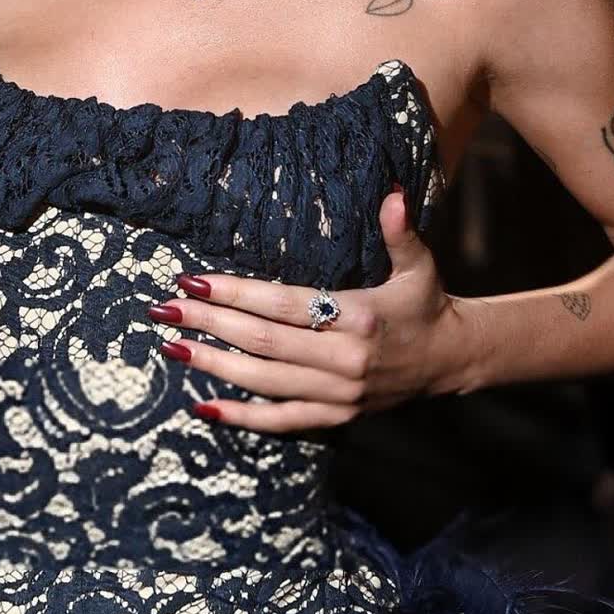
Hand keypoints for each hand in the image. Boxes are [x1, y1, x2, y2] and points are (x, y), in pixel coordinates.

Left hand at [150, 185, 464, 432]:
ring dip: (213, 365)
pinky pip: (280, 421)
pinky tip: (202, 407)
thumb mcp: (419, 264)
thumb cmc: (424, 303)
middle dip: (209, 324)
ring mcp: (338, 394)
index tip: (192, 282)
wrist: (451, 359)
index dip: (234, 294)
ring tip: (171, 346)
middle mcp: (344, 358)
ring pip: (263, 381)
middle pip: (263, 342)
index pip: (283, 304)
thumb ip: (399, 231)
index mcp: (358, 316)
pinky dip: (241, 417)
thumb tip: (391, 192)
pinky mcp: (335, 417)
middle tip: (163, 309)